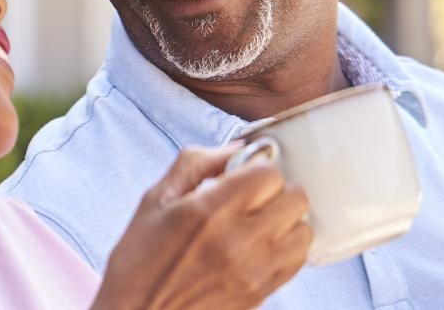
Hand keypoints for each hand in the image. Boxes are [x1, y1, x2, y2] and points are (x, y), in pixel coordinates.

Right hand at [92, 145, 312, 309]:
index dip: (258, 167)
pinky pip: (298, 261)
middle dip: (276, 190)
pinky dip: (288, 248)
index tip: (244, 175)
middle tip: (255, 196)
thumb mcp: (155, 200)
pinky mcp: (261, 293)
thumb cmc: (139, 262)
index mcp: (208, 212)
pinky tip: (264, 246)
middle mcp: (237, 242)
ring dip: (287, 220)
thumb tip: (235, 148)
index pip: (269, 173)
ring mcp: (254, 271)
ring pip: (303, 230)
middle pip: (295, 198)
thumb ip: (196, 163)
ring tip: (262, 222)